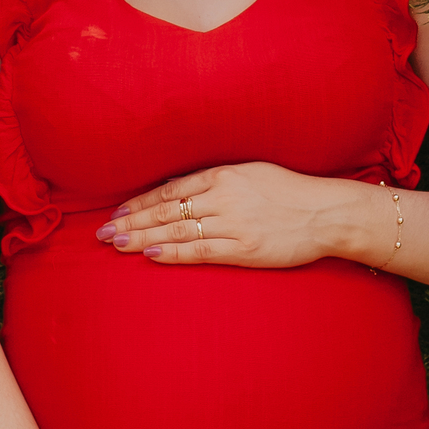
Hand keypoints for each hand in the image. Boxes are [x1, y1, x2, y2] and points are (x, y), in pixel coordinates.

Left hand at [95, 163, 355, 267]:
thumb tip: (180, 191)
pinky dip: (174, 253)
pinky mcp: (244, 249)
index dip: (140, 202)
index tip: (117, 212)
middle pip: (166, 210)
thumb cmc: (290, 192)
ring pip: (177, 230)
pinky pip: (201, 251)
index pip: (169, 189)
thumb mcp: (251, 172)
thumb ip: (217, 180)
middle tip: (101, 233)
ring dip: (143, 238)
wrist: (327, 213)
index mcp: (223, 174)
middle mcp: (223, 196)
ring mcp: (233, 223)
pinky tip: (151, 255)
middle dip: (131, 222)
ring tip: (116, 244)